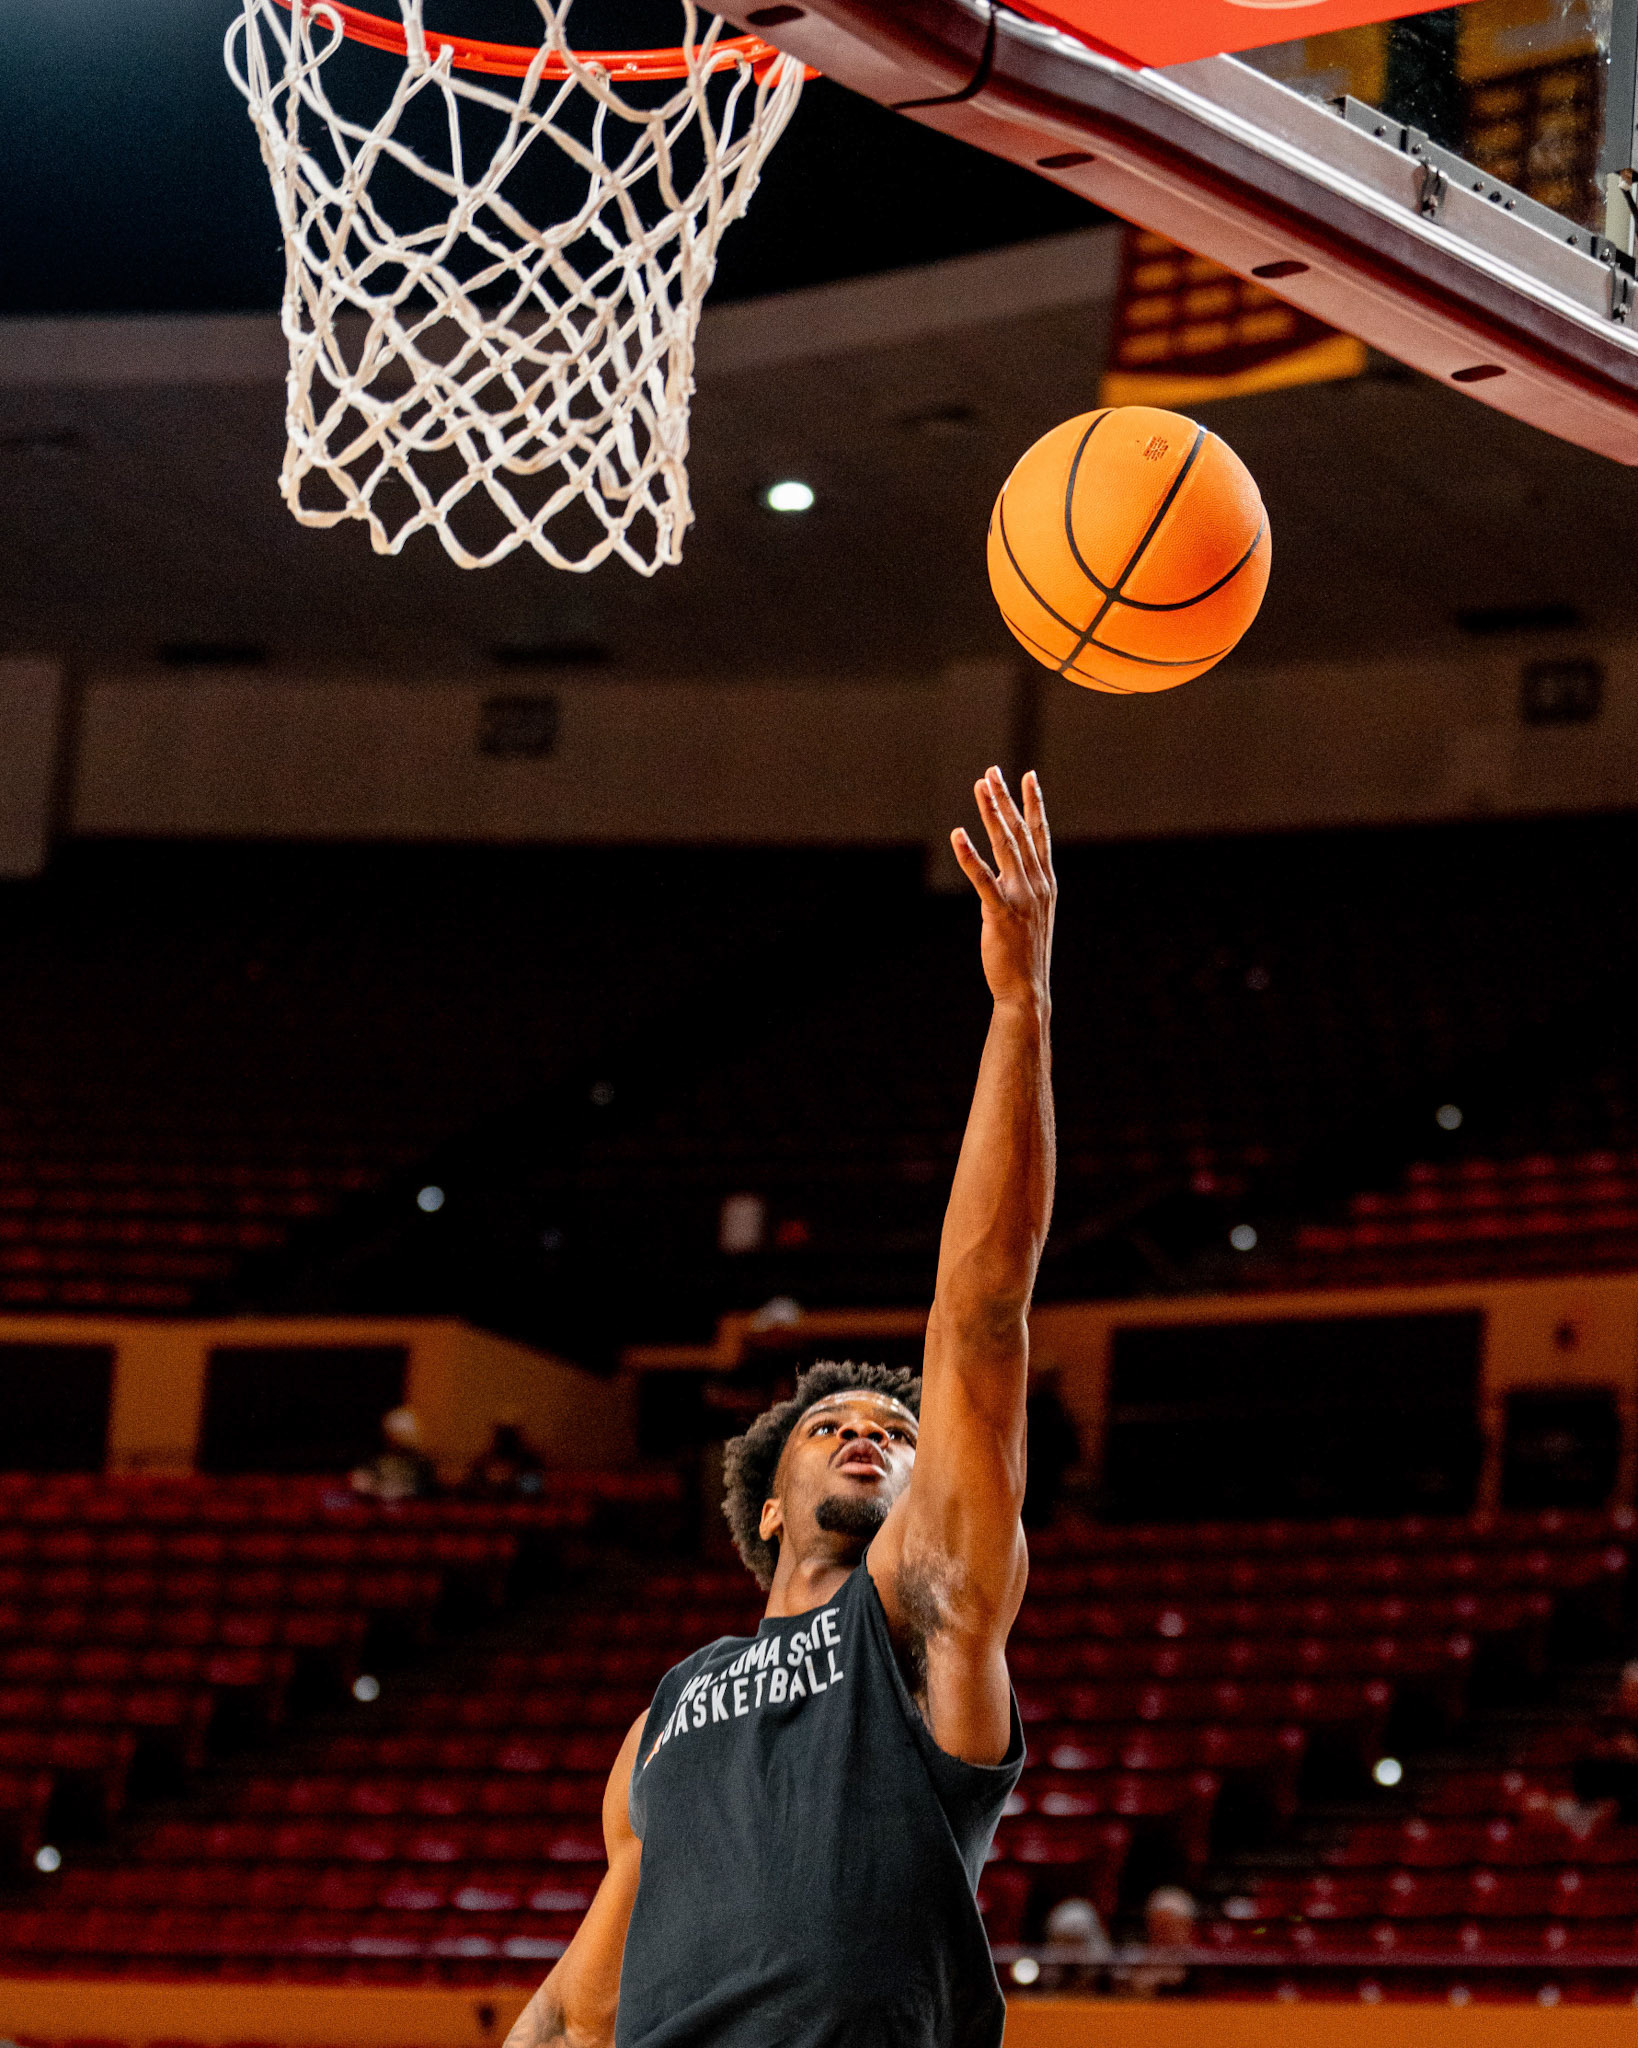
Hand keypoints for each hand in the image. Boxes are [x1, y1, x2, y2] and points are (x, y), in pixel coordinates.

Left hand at [951, 766, 1054, 1009]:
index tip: (1028, 776)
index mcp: (1045, 882)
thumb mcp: (1031, 913)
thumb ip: (1021, 888)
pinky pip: (982, 879)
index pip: (1040, 834)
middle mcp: (1037, 884)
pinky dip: (969, 855)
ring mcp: (1021, 897)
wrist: (1028, 988)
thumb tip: (1004, 872)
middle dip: (1005, 799)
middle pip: (1019, 831)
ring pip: (1005, 845)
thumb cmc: (1025, 952)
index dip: (1034, 803)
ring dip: (991, 813)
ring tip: (980, 787)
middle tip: (991, 772)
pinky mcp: (1001, 912)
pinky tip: (958, 834)